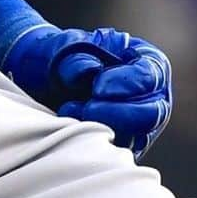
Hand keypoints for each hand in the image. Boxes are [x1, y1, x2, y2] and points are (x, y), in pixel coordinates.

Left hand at [4, 24, 172, 158]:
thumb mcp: (64, 44)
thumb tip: (86, 70)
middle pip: (153, 113)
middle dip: (119, 113)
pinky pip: (120, 153)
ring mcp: (140, 123)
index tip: (97, 87)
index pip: (149, 75)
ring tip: (70, 110)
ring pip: (137, 136)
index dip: (127, 83)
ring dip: (103, 128)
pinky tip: (72, 127)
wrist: (43, 78)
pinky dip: (97, 144)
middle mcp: (150, 94)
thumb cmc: (62, 54)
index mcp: (145, 59)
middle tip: (88, 109)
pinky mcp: (124, 144)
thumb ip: (75, 55)